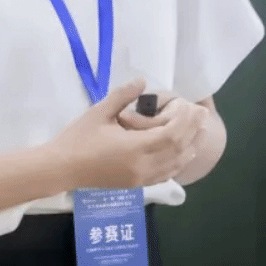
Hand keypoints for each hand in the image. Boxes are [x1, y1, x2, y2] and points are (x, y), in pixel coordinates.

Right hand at [48, 79, 205, 190]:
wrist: (62, 167)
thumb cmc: (77, 138)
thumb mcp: (99, 112)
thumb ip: (123, 96)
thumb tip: (143, 81)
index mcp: (135, 148)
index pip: (171, 135)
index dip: (186, 121)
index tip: (192, 106)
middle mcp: (144, 166)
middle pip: (179, 150)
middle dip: (193, 131)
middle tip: (203, 115)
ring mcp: (142, 178)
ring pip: (176, 164)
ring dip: (190, 147)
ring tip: (199, 132)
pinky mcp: (137, 184)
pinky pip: (166, 174)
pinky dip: (179, 162)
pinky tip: (183, 154)